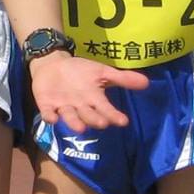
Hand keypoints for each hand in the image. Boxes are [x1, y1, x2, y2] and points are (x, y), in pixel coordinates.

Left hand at [28, 50, 149, 131]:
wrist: (53, 64)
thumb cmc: (79, 72)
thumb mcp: (102, 71)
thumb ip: (122, 78)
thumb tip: (147, 82)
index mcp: (94, 99)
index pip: (105, 109)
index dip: (113, 115)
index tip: (123, 121)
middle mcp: (80, 107)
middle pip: (88, 115)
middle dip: (94, 119)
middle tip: (102, 124)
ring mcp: (63, 107)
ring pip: (70, 117)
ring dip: (74, 123)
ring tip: (81, 128)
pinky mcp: (46, 105)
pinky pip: (48, 113)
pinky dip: (50, 116)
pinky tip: (52, 117)